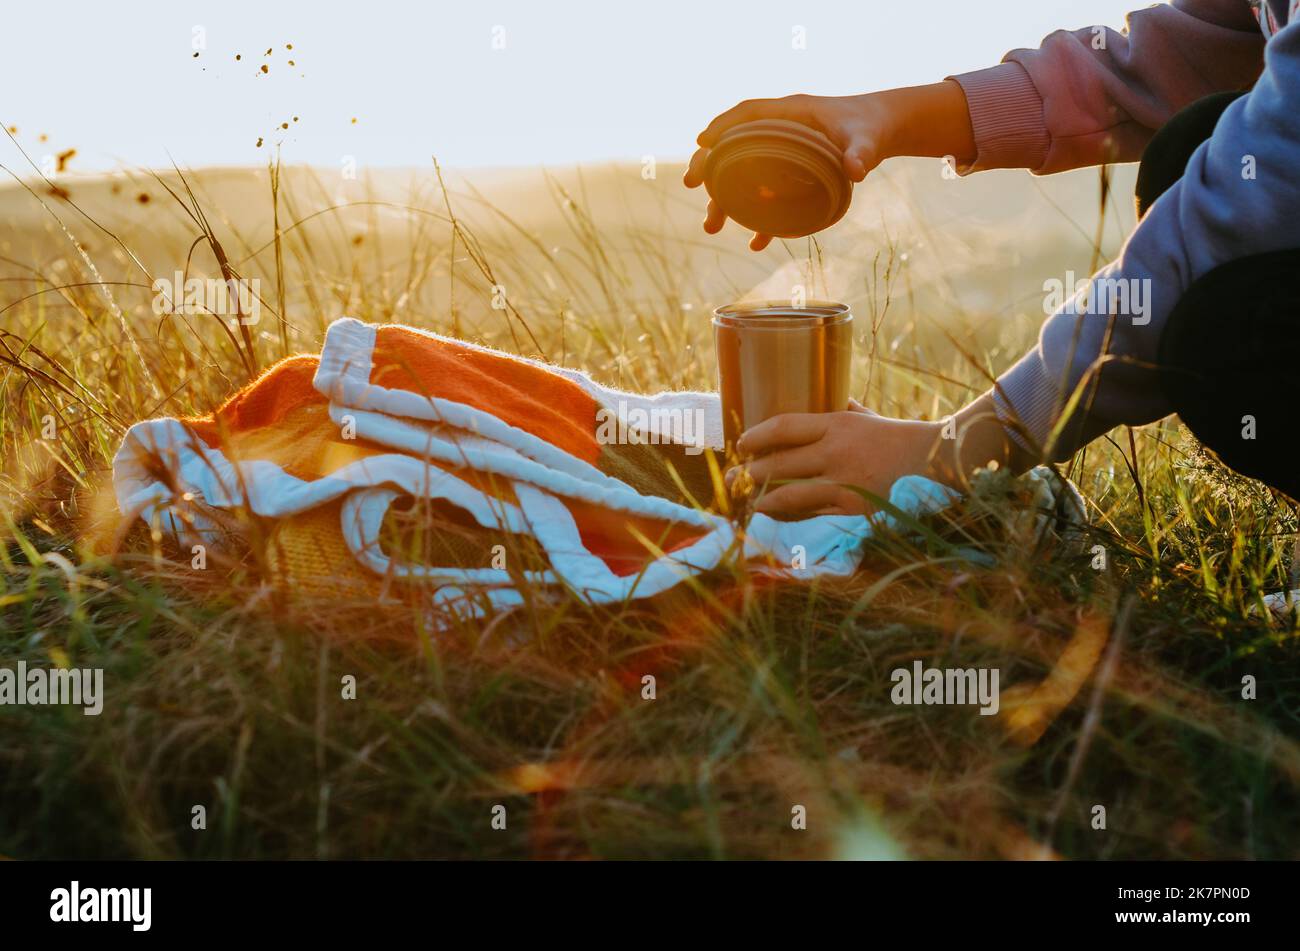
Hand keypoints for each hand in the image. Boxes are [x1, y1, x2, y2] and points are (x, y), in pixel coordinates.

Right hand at [683, 82, 975, 250]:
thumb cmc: (870, 128)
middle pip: (734, 147)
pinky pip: (768, 200)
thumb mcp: (867, 139)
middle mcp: (778, 134)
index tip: (701, 142)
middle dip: (709, 166)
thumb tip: (856, 169)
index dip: (722, 126)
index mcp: (791, 114)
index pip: (748, 113)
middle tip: (690, 184)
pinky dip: (762, 221)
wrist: (880, 133)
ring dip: (725, 201)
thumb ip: (860, 153)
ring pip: (744, 177)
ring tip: (711, 227)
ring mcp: (781, 158)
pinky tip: (757, 244)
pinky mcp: (791, 180)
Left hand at [726, 405, 943, 516]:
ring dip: (761, 499)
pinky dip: (788, 516)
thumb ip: (840, 409)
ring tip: (745, 501)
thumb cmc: (898, 438)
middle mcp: (837, 452)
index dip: (755, 436)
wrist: (938, 463)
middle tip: (731, 479)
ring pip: (789, 495)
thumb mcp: (866, 416)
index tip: (739, 443)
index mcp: (838, 423)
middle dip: (749, 472)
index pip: (784, 426)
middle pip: (779, 464)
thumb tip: (818, 394)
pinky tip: (773, 516)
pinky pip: (811, 514)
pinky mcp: (853, 510)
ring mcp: (845, 483)